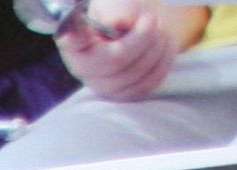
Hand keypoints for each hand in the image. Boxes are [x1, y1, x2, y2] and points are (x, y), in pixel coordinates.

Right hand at [63, 0, 182, 98]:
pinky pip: (145, 85)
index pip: (72, 41)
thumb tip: (118, 23)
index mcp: (75, 41)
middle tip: (151, 18)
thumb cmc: (124, 11)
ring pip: (134, 74)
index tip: (72, 32)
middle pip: (116, 59)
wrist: (140, 26)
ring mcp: (101, 85)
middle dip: (144, 37)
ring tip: (160, 30)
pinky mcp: (121, 94)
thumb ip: (116, 10)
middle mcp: (82, 67)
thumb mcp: (117, 4)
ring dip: (156, 48)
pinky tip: (164, 46)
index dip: (73, 38)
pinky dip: (162, 63)